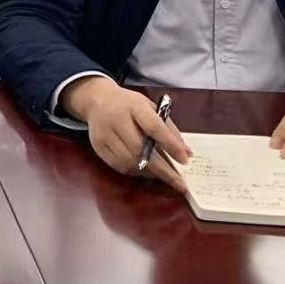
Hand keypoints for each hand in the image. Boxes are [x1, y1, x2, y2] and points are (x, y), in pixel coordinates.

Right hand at [63, 77, 191, 192]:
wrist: (97, 100)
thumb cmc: (130, 106)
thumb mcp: (151, 108)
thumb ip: (169, 129)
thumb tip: (186, 154)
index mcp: (134, 106)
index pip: (153, 127)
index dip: (170, 145)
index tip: (184, 160)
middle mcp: (116, 119)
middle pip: (139, 149)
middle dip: (161, 168)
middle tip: (179, 183)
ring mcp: (104, 133)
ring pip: (128, 161)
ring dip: (148, 172)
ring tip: (162, 175)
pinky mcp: (98, 146)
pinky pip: (118, 165)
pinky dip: (135, 171)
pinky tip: (145, 170)